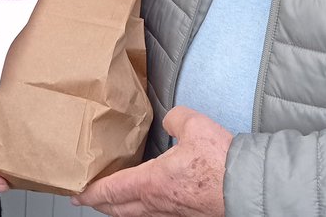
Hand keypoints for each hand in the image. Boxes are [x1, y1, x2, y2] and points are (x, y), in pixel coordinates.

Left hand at [72, 106, 231, 216]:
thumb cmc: (220, 163)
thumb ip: (175, 118)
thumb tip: (171, 119)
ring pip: (138, 214)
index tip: (77, 193)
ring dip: (122, 207)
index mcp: (151, 183)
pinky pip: (157, 214)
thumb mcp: (193, 125)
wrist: (248, 188)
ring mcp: (174, 212)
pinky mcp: (189, 214)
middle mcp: (158, 203)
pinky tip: (150, 199)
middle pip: (120, 209)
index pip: (112, 190)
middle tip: (89, 198)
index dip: (92, 192)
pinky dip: (143, 208)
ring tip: (115, 199)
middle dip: (101, 203)